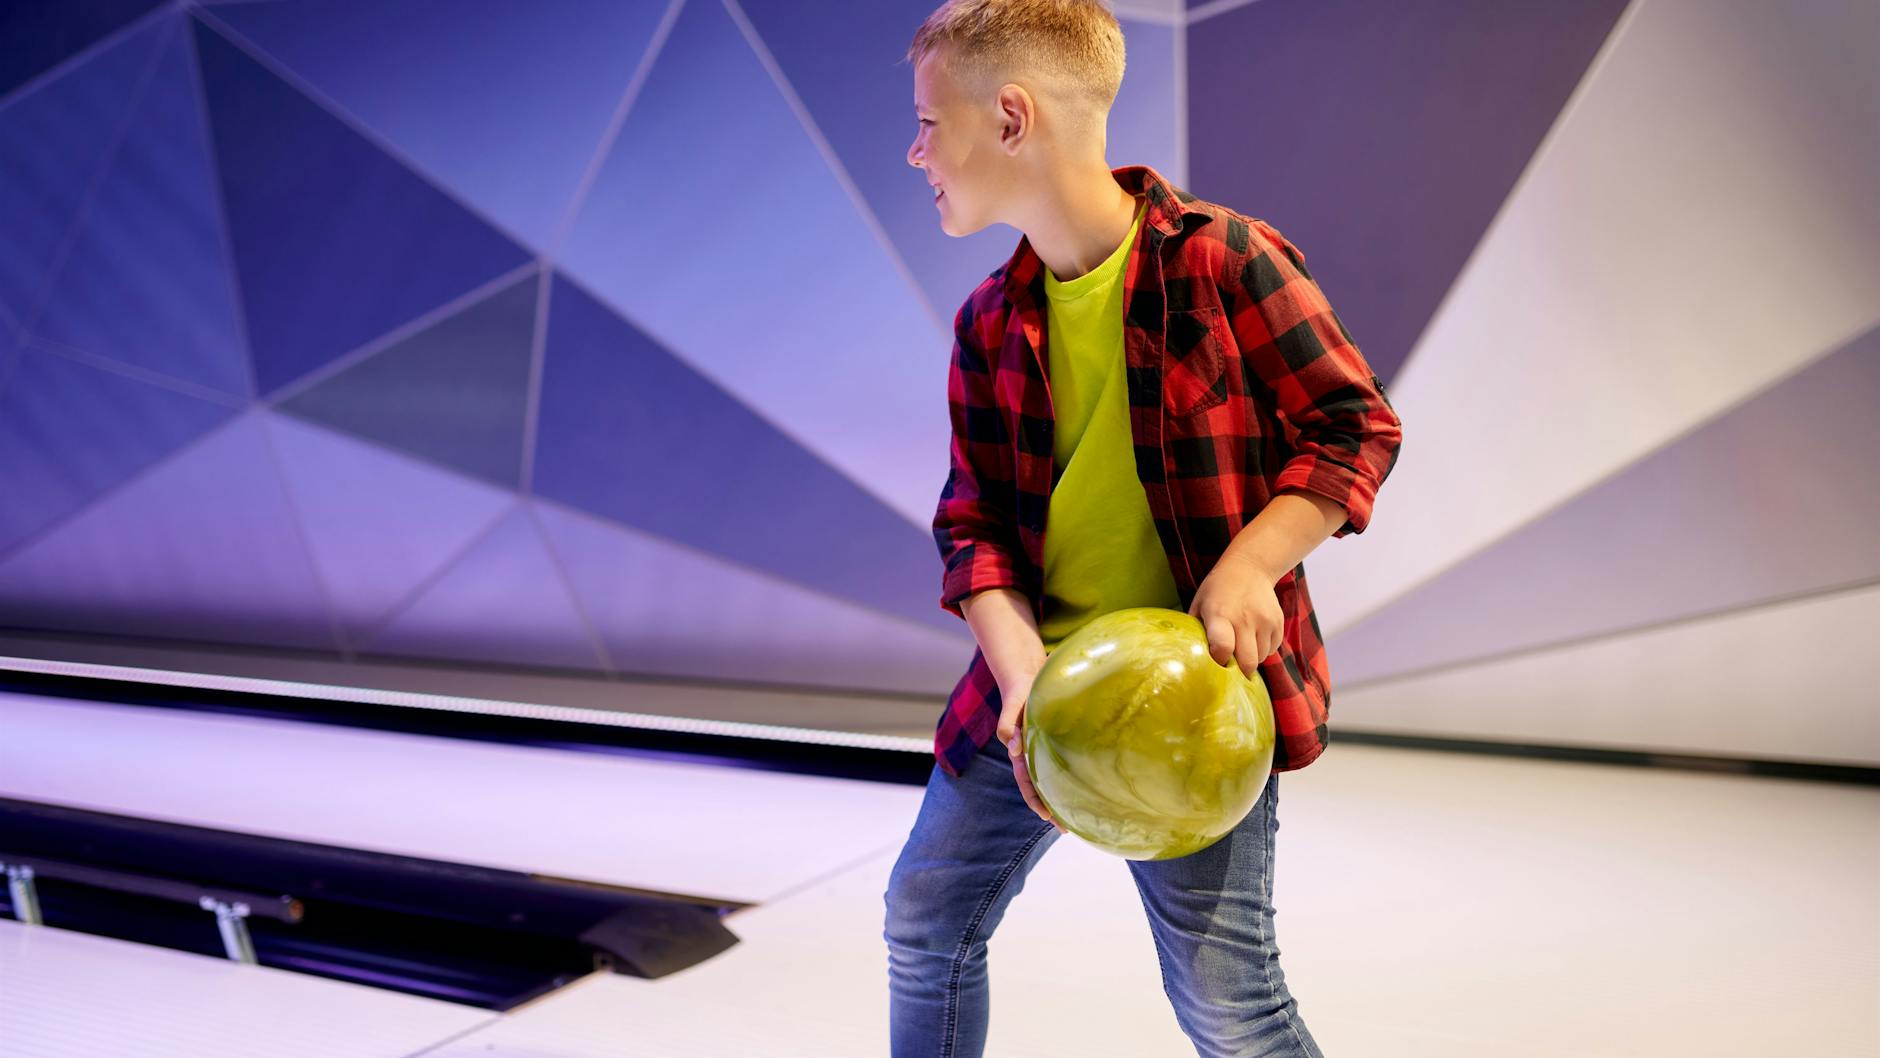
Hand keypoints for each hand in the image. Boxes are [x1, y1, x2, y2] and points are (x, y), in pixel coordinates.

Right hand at [997, 682, 1065, 832]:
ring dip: (1058, 797)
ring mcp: (1040, 748)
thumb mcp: (1012, 705)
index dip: (1035, 801)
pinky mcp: (1051, 740)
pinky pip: (1057, 764)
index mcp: (1020, 749)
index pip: (1027, 782)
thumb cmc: (1019, 691)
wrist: (1026, 675)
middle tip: (1066, 828)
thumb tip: (1013, 747)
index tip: (1047, 818)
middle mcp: (1030, 753)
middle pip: (1038, 787)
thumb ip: (1008, 724)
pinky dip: (1066, 778)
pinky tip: (1080, 787)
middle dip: (1049, 809)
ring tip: (1074, 816)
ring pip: (1048, 779)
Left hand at [1187, 556, 1283, 680]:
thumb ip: (1196, 631)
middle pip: (1247, 662)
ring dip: (1250, 659)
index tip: (1215, 663)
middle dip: (1238, 671)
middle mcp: (1245, 619)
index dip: (1219, 662)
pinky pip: (1272, 650)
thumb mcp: (1199, 604)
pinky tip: (1253, 637)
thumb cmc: (1217, 590)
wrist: (1249, 568)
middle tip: (1230, 666)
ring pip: (1260, 658)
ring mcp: (1265, 621)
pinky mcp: (1278, 622)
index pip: (1224, 648)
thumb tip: (1192, 658)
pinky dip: (1262, 650)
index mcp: (1220, 614)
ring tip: (1240, 645)